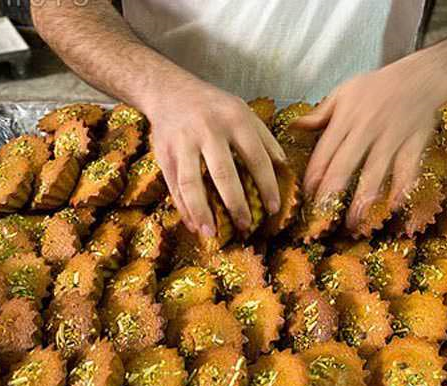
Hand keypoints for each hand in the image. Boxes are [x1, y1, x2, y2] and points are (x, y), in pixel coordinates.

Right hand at [143, 79, 285, 235]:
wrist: (169, 90)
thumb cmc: (213, 105)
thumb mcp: (243, 111)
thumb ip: (265, 138)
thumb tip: (284, 168)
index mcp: (235, 120)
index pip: (257, 159)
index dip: (267, 186)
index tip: (273, 209)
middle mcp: (208, 130)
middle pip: (224, 175)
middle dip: (236, 205)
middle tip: (247, 226)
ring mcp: (183, 143)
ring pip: (192, 184)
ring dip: (203, 212)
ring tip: (212, 234)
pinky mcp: (163, 153)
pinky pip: (173, 186)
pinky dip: (183, 208)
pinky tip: (194, 224)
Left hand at [295, 56, 446, 230]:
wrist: (421, 76)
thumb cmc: (379, 85)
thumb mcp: (345, 91)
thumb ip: (321, 113)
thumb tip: (295, 125)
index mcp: (347, 117)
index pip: (325, 151)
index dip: (315, 175)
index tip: (307, 196)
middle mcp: (367, 129)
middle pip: (346, 164)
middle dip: (332, 192)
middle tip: (322, 218)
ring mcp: (392, 138)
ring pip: (375, 172)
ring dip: (364, 199)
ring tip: (353, 222)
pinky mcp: (414, 143)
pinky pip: (408, 170)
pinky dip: (401, 189)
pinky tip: (392, 207)